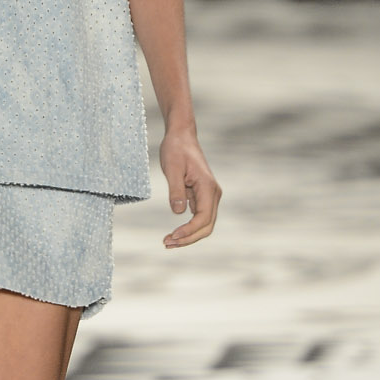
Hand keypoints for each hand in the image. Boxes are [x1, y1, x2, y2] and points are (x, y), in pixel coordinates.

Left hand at [158, 127, 221, 246]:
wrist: (181, 136)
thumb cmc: (176, 149)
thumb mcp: (172, 168)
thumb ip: (175, 190)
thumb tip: (178, 213)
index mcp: (208, 187)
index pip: (203, 218)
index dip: (189, 231)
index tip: (172, 236)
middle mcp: (213, 193)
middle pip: (206, 226)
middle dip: (188, 238)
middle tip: (167, 243)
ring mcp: (209, 195)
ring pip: (203, 224)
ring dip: (188, 236)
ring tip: (168, 241)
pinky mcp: (201, 196)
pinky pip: (198, 217)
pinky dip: (188, 228)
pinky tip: (174, 233)